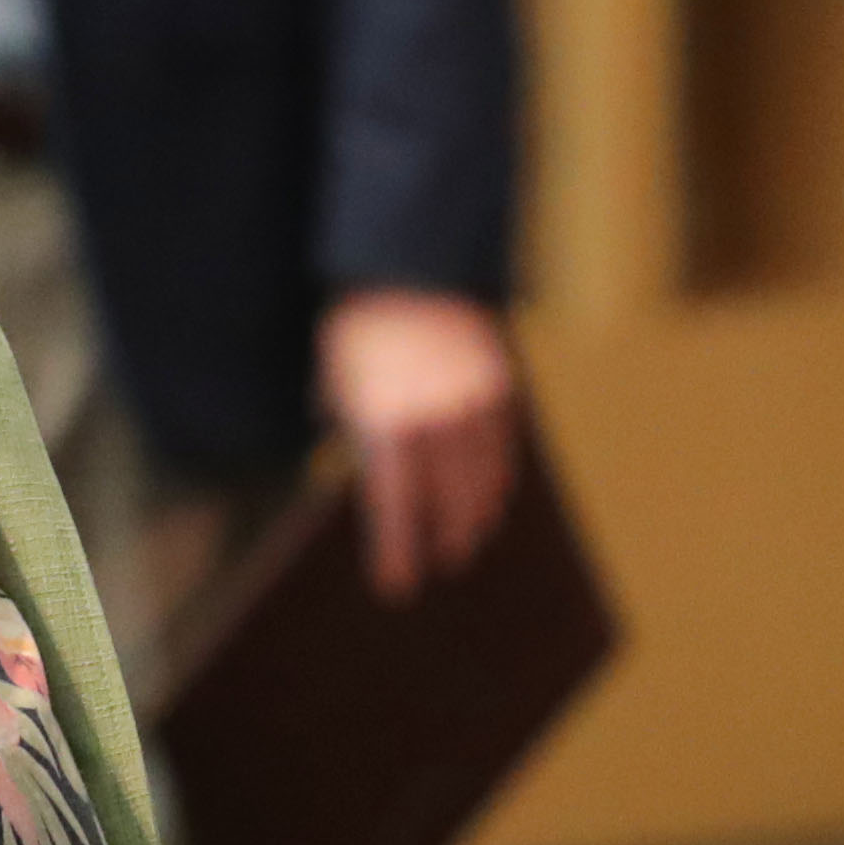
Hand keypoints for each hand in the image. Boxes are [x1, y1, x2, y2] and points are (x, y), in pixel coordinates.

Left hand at [318, 290, 522, 600]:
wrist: (410, 260)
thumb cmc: (360, 320)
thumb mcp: (336, 372)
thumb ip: (343, 417)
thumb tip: (342, 447)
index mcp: (385, 425)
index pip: (395, 509)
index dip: (397, 552)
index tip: (397, 585)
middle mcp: (434, 424)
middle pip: (448, 504)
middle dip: (445, 538)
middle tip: (445, 561)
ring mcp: (473, 405)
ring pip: (485, 480)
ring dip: (478, 514)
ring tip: (473, 534)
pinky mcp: (502, 385)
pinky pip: (507, 446)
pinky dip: (500, 475)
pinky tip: (495, 491)